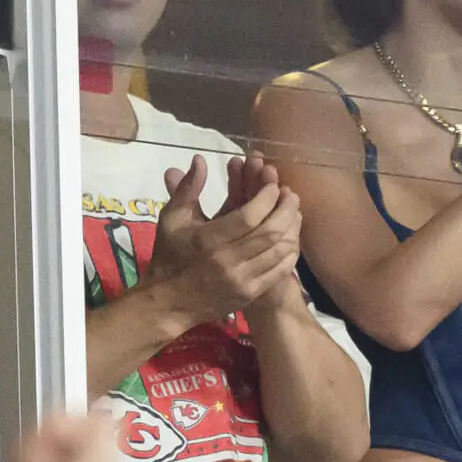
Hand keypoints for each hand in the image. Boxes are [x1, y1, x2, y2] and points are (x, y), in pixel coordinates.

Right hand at [145, 155, 303, 323]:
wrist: (167, 302)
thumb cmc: (169, 255)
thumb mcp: (171, 219)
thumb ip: (187, 188)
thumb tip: (201, 159)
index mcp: (208, 240)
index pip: (249, 216)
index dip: (266, 198)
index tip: (273, 186)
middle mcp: (228, 261)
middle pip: (270, 232)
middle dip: (285, 210)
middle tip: (292, 195)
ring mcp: (241, 280)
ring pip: (279, 251)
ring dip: (292, 229)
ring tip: (294, 212)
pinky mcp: (249, 294)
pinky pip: (279, 271)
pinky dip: (289, 253)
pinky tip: (291, 238)